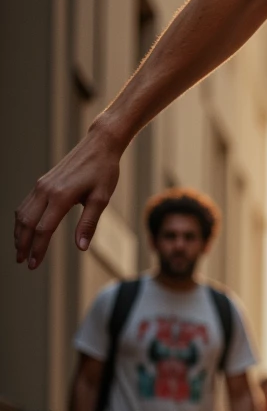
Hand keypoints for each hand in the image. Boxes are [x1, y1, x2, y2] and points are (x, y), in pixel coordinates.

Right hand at [15, 120, 121, 269]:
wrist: (99, 145)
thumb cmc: (104, 172)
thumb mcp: (101, 198)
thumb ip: (89, 223)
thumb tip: (81, 248)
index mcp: (61, 196)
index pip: (44, 229)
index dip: (38, 249)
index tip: (34, 265)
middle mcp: (46, 190)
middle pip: (27, 223)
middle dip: (22, 244)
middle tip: (22, 262)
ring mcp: (42, 185)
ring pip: (22, 213)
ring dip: (19, 233)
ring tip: (20, 250)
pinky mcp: (42, 182)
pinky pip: (26, 204)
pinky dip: (22, 219)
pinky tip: (24, 230)